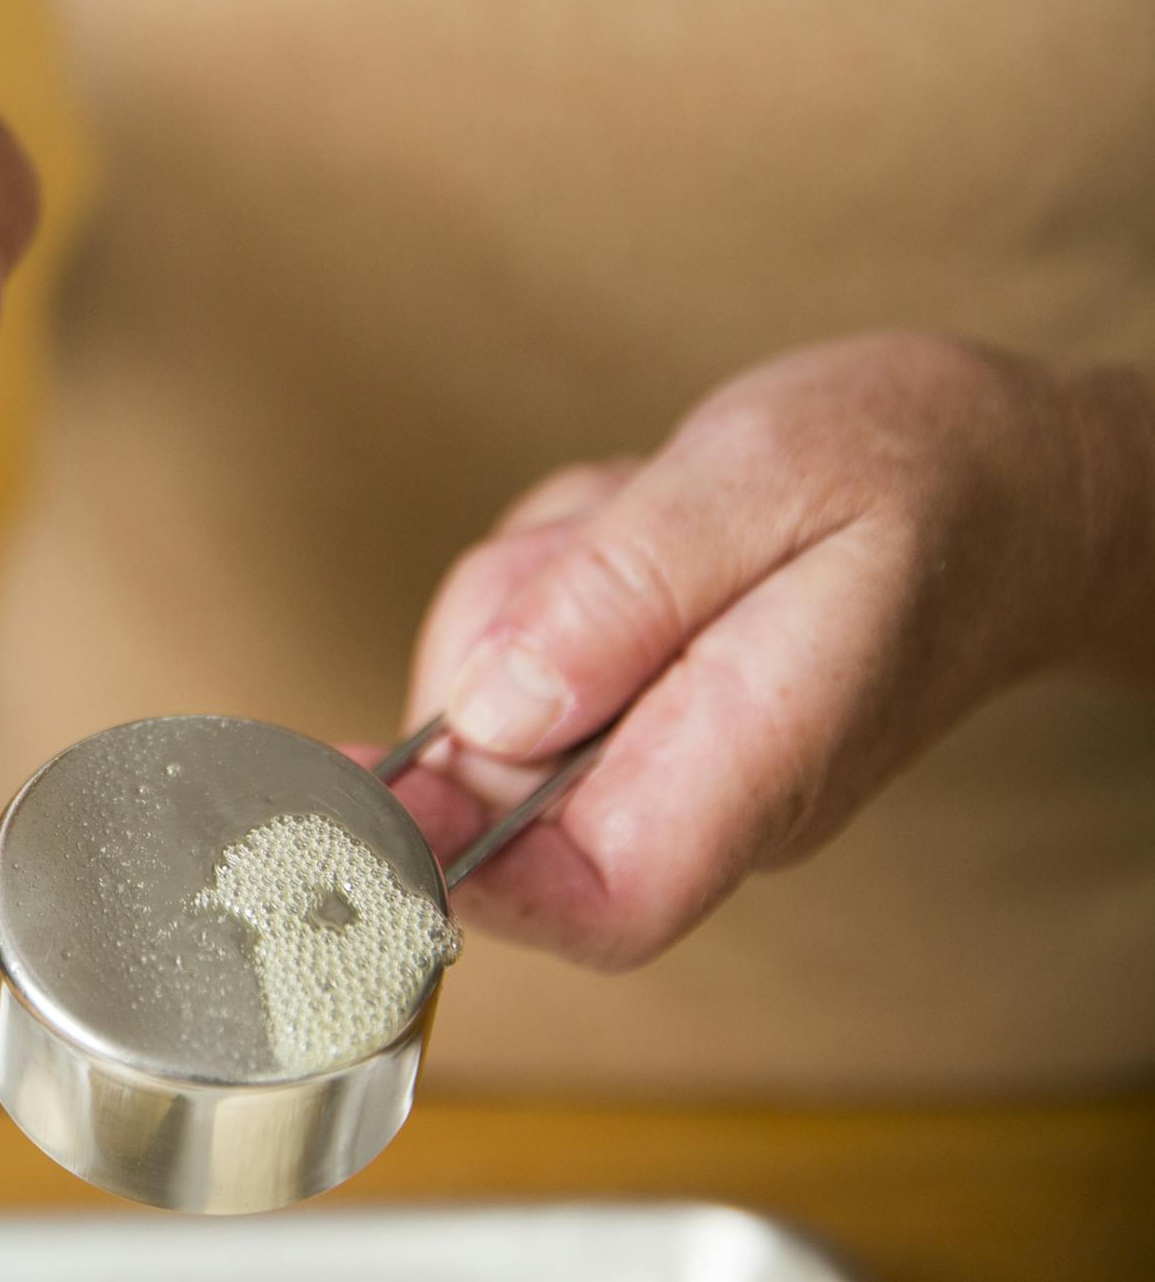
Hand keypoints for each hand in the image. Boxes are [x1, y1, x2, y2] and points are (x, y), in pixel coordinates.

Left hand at [381, 333, 1143, 968]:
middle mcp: (707, 794)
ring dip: (525, 594)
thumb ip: (625, 596)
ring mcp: (670, 761)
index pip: (595, 904)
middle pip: (501, 792)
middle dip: (486, 656)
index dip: (456, 876)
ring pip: (496, 713)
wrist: (1015, 478)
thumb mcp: (764, 476)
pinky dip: (546, 580)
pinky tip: (632, 523)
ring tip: (639, 513)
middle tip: (590, 532)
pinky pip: (526, 662)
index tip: (356, 788)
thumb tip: (488, 714)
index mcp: (756, 757)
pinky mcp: (643, 714)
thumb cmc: (916, 466)